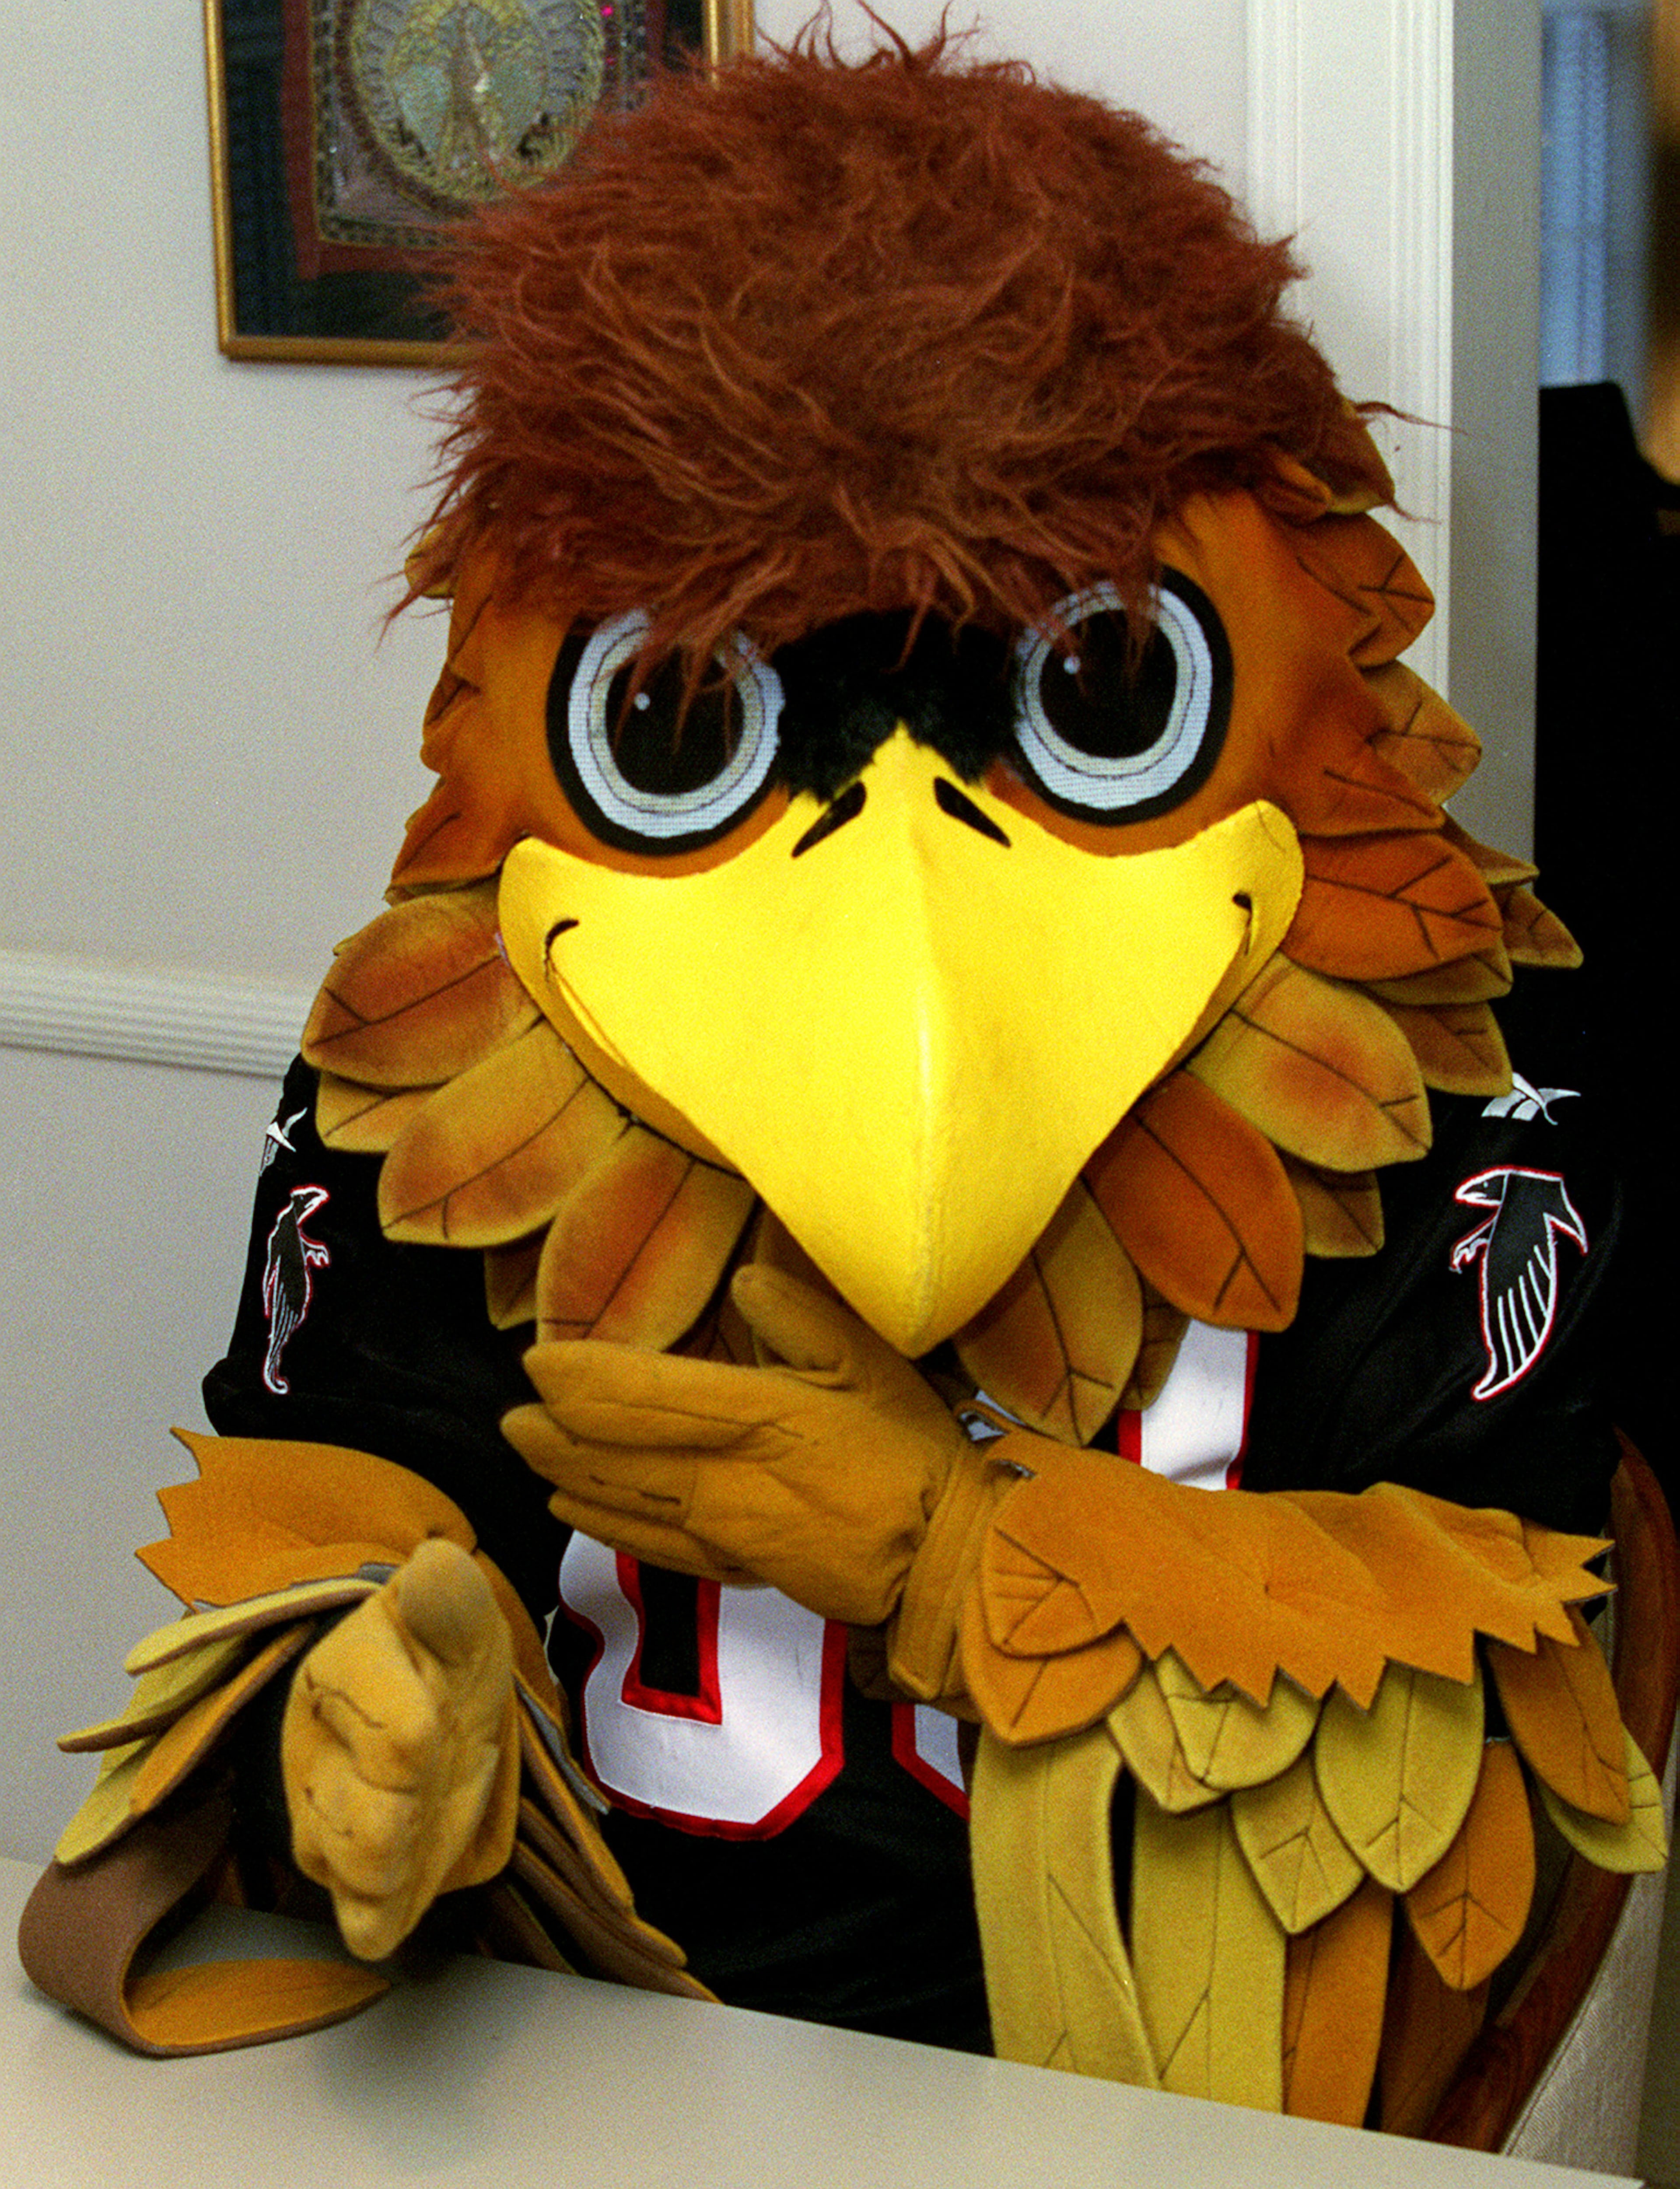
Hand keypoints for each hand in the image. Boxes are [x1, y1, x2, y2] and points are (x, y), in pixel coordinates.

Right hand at [282, 1537, 515, 1960]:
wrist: (429, 1698)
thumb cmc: (442, 1654)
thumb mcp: (457, 1613)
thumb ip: (448, 1597)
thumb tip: (435, 1566)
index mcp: (339, 1677)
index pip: (384, 1728)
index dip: (413, 1733)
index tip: (437, 1722)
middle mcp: (316, 1754)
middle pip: (360, 1815)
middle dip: (398, 1819)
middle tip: (430, 1790)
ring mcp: (327, 1818)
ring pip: (348, 1867)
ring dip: (386, 1873)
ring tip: (411, 1852)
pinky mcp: (351, 1871)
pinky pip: (358, 1913)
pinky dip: (378, 1920)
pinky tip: (391, 1919)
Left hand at [504, 1265, 969, 1623]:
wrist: (944, 1561)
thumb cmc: (911, 1454)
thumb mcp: (871, 1366)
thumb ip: (803, 1320)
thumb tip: (744, 1283)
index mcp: (756, 1415)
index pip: (643, 1392)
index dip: (581, 1376)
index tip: (536, 1362)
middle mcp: (722, 1476)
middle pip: (614, 1451)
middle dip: (553, 1431)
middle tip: (510, 1415)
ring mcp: (721, 1531)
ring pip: (622, 1499)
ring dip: (566, 1473)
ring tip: (526, 1453)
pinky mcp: (733, 1569)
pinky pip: (650, 1544)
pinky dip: (603, 1523)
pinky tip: (575, 1510)